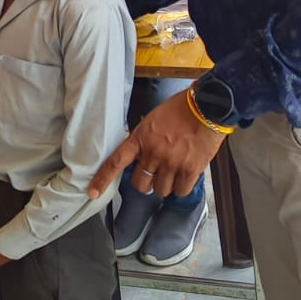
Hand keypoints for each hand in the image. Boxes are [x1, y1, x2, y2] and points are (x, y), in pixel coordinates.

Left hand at [89, 92, 224, 199]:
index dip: (103, 179)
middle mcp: (153, 153)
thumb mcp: (154, 120)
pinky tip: (185, 174)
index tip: (93, 192)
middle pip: (140, 184)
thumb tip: (141, 157)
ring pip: (161, 190)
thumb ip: (145, 139)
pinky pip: (180, 191)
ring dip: (166, 184)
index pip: (116, 161)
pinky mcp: (190, 170)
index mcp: (141, 138)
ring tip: (175, 169)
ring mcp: (171, 163)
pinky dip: (182, 187)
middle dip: (146, 182)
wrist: (207, 107)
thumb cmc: (181, 109)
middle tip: (155, 174)